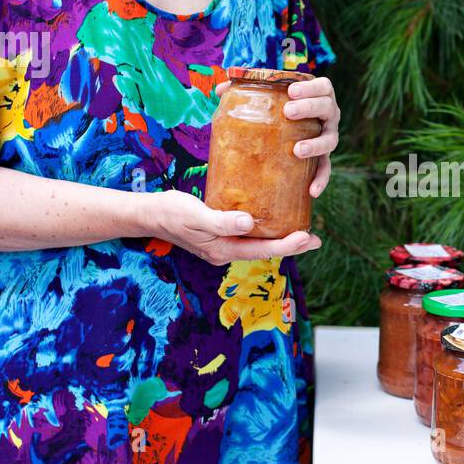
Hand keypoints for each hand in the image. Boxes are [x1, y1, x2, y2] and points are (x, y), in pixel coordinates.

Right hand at [138, 190, 321, 264]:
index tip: (308, 238)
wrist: (148, 214)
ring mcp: (221, 245)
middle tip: (315, 239)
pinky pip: (247, 236)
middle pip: (264, 250)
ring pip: (257, 244)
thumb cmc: (171, 212)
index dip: (288, 245)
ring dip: (279, 239)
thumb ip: (221, 221)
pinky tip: (271, 220)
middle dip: (290, 245)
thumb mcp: (196, 215)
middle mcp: (225, 251)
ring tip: (300, 232)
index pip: (262, 250)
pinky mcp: (218, 234)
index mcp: (222, 250)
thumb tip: (248, 223)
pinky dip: (263, 231)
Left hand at [217, 75, 339, 197]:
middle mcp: (328, 115)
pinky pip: (325, 168)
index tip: (291, 91)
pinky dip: (321, 179)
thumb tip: (219, 90)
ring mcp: (328, 136)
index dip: (310, 87)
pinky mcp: (324, 157)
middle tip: (288, 112)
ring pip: (330, 139)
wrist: (291, 131)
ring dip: (316, 144)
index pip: (322, 86)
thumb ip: (247, 90)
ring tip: (297, 150)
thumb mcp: (267, 97)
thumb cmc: (279, 107)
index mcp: (318, 95)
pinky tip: (312, 191)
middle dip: (309, 108)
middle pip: (327, 108)